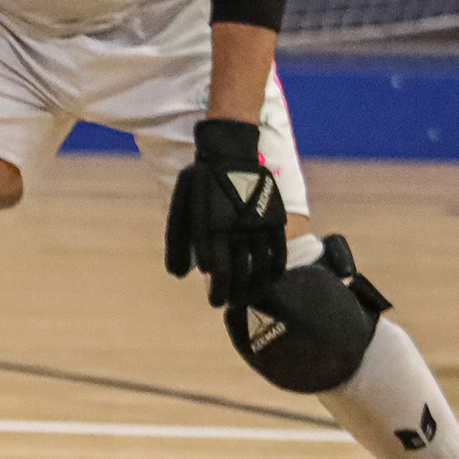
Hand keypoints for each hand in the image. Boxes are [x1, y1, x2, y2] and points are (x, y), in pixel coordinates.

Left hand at [165, 117, 285, 306]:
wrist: (232, 153)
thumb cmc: (202, 183)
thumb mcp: (182, 208)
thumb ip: (178, 241)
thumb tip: (180, 274)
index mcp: (212, 227)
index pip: (218, 269)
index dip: (218, 290)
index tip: (216, 302)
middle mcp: (237, 229)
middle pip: (240, 272)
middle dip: (234, 294)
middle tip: (230, 305)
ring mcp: (258, 224)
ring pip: (261, 266)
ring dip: (255, 287)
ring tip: (249, 299)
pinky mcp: (275, 219)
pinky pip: (279, 251)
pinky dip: (275, 270)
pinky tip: (270, 281)